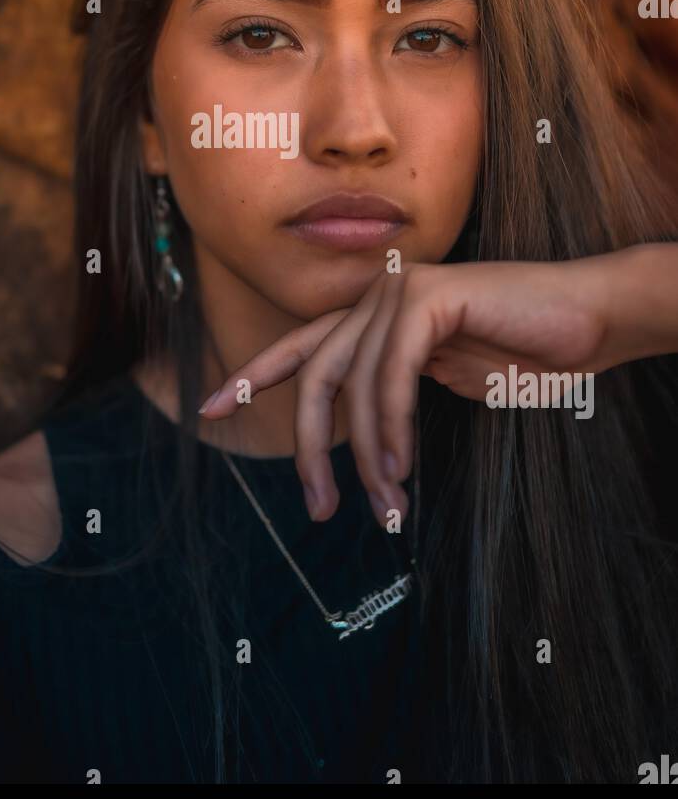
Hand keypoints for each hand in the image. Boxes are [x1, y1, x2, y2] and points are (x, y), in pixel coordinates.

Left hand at [198, 249, 652, 526]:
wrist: (588, 321)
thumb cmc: (524, 352)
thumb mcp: (447, 380)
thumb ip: (398, 395)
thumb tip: (368, 442)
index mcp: (376, 316)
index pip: (303, 346)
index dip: (253, 375)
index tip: (210, 407)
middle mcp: (377, 297)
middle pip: (316, 374)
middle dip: (309, 447)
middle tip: (319, 507)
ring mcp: (399, 290)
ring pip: (353, 384)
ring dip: (368, 457)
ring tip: (385, 505)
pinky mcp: (427, 297)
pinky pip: (390, 375)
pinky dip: (391, 427)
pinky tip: (401, 465)